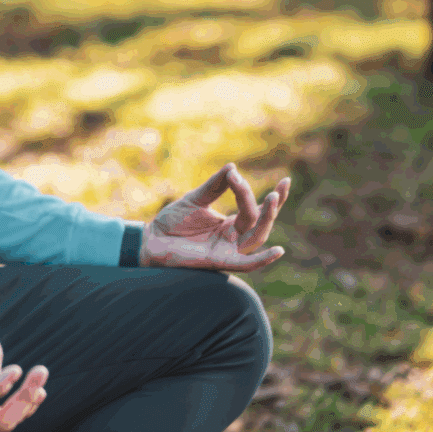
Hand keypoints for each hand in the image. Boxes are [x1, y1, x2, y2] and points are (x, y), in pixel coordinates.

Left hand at [139, 163, 290, 271]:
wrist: (151, 240)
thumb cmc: (172, 222)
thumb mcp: (195, 199)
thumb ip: (214, 186)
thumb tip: (233, 167)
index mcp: (230, 224)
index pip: (251, 208)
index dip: (250, 191)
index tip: (238, 174)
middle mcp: (234, 238)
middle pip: (260, 223)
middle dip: (272, 206)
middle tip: (280, 187)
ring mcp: (228, 250)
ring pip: (256, 237)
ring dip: (267, 219)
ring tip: (273, 198)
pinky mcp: (219, 262)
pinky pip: (246, 264)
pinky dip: (262, 259)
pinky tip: (278, 250)